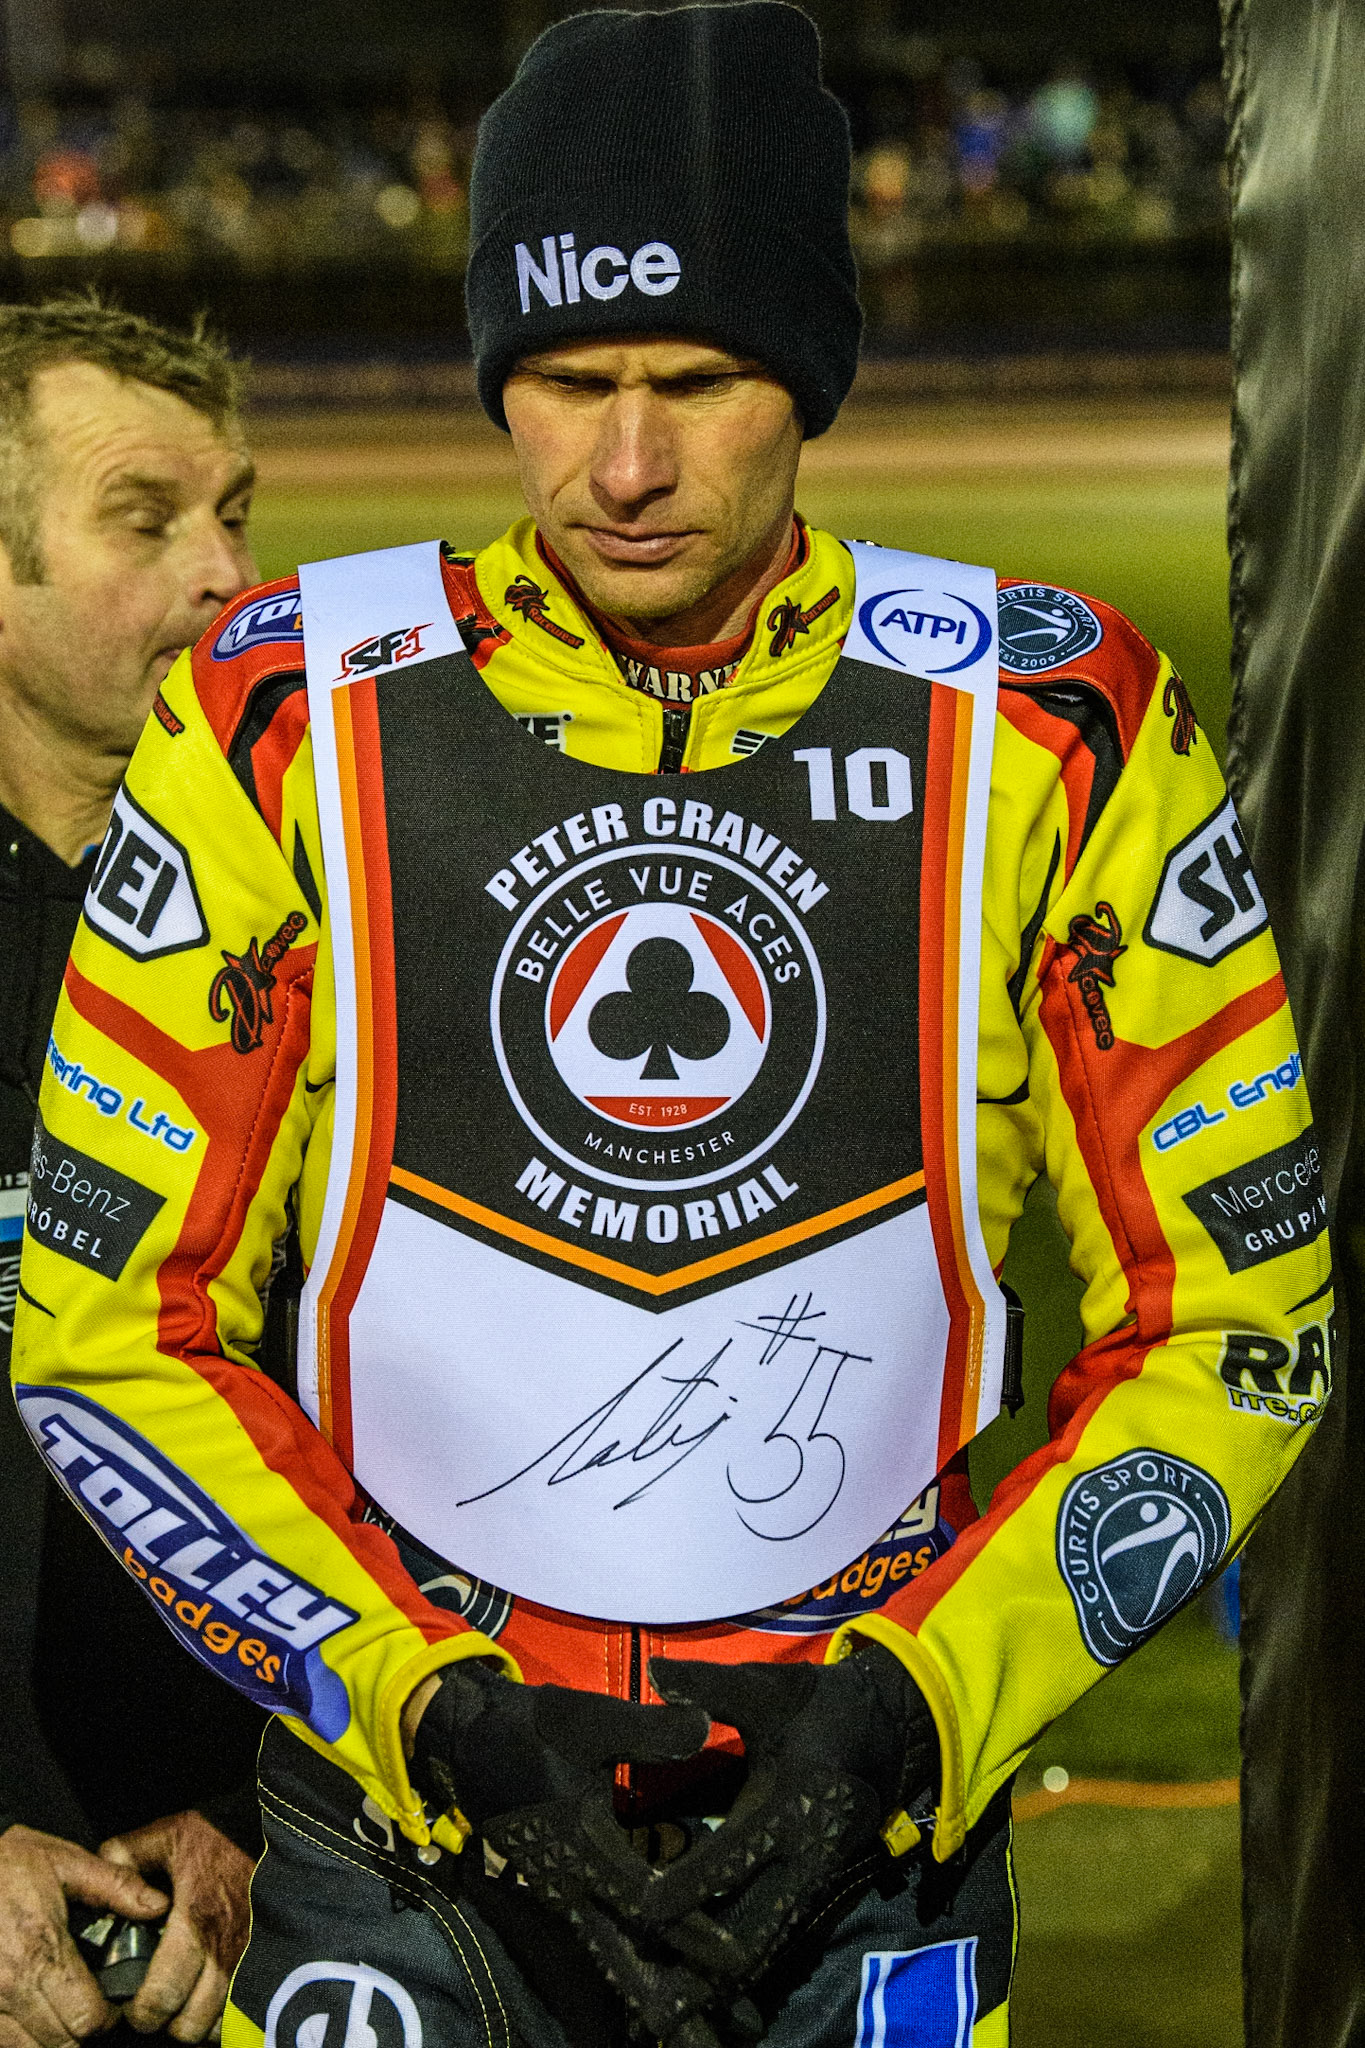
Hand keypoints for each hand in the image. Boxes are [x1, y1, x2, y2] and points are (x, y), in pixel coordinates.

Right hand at [0, 1823, 167, 2047]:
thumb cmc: (8, 1863)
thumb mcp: (65, 1861)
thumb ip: (116, 1886)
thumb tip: (158, 1906)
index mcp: (42, 1952)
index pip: (86, 2020)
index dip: (108, 2016)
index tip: (111, 2002)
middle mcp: (10, 1986)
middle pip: (61, 2044)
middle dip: (82, 2030)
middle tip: (87, 2006)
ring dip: (50, 2037)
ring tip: (59, 2008)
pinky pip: (2, 2043)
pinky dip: (20, 2037)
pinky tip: (31, 2010)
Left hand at [99, 1812, 253, 2041]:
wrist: (276, 1828)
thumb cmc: (222, 1833)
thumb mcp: (169, 1834)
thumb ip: (127, 1856)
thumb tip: (97, 1876)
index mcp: (193, 1924)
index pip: (160, 1998)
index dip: (141, 2014)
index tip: (133, 2006)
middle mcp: (224, 1952)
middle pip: (189, 2027)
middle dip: (170, 2024)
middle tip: (162, 2006)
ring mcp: (252, 1961)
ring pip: (219, 2027)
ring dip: (201, 2021)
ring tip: (189, 2002)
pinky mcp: (273, 1961)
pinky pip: (249, 2013)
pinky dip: (229, 2015)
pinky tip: (217, 1997)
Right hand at [412, 1663, 720, 2041]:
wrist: (467, 1741)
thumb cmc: (530, 1730)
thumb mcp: (587, 1719)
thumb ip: (645, 1730)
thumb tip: (705, 1725)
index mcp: (584, 1849)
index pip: (646, 1906)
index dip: (692, 1932)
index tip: (737, 1959)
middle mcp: (573, 1888)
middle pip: (625, 1961)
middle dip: (673, 2002)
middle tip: (724, 2032)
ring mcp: (564, 1896)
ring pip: (611, 1961)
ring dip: (655, 1995)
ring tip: (702, 2034)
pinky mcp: (562, 1892)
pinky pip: (600, 1943)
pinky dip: (633, 1969)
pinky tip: (663, 1988)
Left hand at [637, 1647, 937, 1991]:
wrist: (892, 1729)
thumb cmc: (820, 1704)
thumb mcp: (770, 1689)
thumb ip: (711, 1688)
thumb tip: (655, 1672)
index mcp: (792, 1807)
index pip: (729, 1863)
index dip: (681, 1890)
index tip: (636, 1911)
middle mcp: (807, 1859)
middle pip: (749, 1935)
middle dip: (698, 1967)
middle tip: (645, 1995)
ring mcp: (814, 1883)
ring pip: (762, 1950)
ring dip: (716, 1979)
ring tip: (662, 2011)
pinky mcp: (812, 1892)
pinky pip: (773, 1940)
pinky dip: (738, 1966)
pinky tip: (701, 1991)